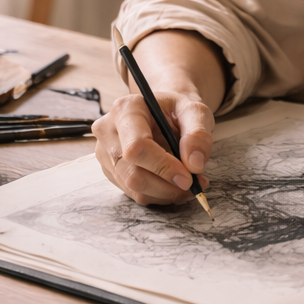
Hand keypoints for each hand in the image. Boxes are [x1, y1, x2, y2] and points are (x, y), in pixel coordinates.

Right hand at [93, 84, 213, 205]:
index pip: (136, 147)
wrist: (163, 112)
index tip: (188, 178)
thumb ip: (198, 134)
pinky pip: (135, 193)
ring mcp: (105, 153)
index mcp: (126, 110)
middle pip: (133, 174)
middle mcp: (108, 131)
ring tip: (188, 182)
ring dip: (166, 192)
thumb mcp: (195, 111)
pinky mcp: (111, 170)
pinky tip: (173, 183)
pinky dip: (159, 194)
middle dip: (167, 186)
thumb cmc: (176, 109)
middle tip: (194, 184)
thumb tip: (194, 164)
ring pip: (134, 188)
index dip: (163, 167)